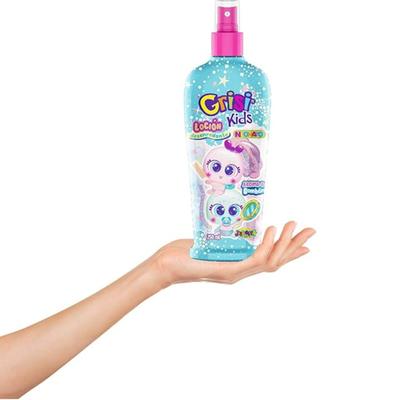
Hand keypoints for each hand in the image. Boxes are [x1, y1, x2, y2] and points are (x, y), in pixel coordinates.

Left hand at [152, 221, 315, 285]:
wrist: (164, 266)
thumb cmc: (183, 254)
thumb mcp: (210, 244)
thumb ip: (225, 241)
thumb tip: (234, 229)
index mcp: (237, 265)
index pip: (269, 260)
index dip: (288, 252)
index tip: (305, 244)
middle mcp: (240, 272)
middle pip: (276, 262)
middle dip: (295, 247)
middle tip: (311, 231)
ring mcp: (235, 273)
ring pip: (270, 261)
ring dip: (285, 244)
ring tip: (294, 224)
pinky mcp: (228, 271)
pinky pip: (254, 260)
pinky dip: (268, 246)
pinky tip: (273, 230)